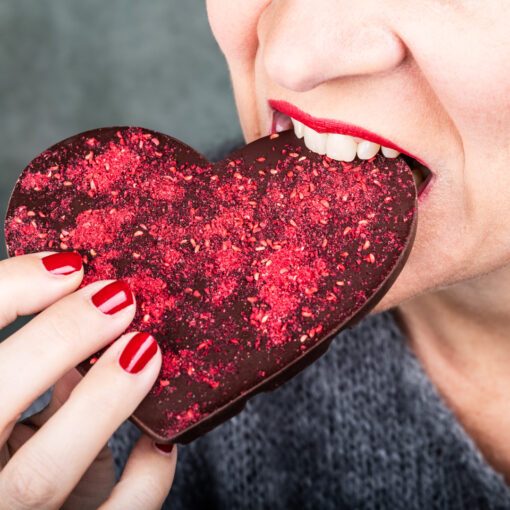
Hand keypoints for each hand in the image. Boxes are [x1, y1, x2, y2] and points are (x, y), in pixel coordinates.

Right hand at [0, 252, 176, 508]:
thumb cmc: (18, 458)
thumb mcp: (14, 414)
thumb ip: (34, 375)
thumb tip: (91, 316)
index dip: (4, 293)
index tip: (68, 265)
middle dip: (57, 338)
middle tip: (119, 297)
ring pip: (42, 474)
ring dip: (102, 400)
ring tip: (145, 348)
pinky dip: (145, 477)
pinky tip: (161, 440)